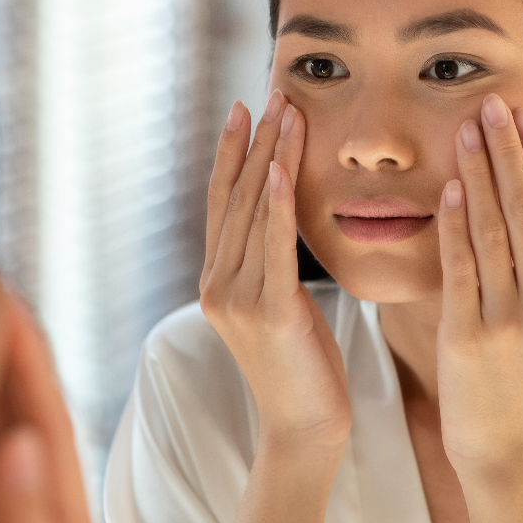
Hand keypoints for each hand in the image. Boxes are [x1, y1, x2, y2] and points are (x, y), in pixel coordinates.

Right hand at [199, 90, 350, 448]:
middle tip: (274, 93)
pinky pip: (273, 247)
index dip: (233, 153)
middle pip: (237, 197)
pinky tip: (282, 169)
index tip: (246, 109)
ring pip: (254, 212)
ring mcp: (236, 298)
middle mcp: (218, 284)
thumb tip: (284, 223)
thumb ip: (272, 266)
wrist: (304, 429)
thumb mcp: (281, 307)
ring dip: (271, 158)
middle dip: (256, 142)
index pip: (225, 202)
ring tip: (286, 113)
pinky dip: (276, 205)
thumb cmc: (303, 368)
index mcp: (219, 280)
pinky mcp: (267, 313)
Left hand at [435, 93, 522, 522]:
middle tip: (493, 102)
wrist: (507, 450)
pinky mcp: (472, 335)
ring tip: (467, 128)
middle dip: (509, 151)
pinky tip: (449, 187)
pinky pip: (463, 266)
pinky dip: (456, 223)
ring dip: (480, 173)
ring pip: (496, 228)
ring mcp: (513, 318)